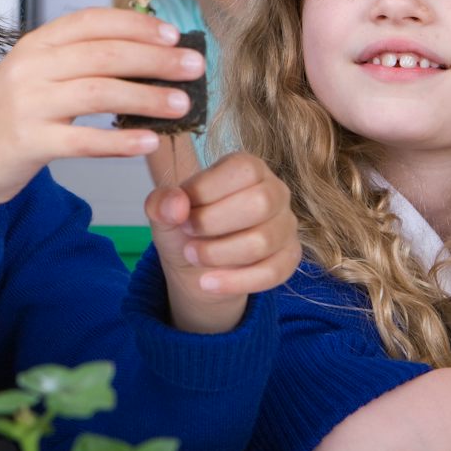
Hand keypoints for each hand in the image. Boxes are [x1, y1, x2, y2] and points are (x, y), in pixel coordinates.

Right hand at [0, 8, 201, 258]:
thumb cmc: (11, 119)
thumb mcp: (36, 76)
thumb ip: (78, 61)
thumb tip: (145, 52)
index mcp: (35, 44)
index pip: (93, 22)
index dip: (137, 26)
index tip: (174, 36)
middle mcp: (29, 68)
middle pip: (104, 55)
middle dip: (156, 60)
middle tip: (195, 67)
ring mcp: (27, 104)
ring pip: (100, 93)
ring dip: (148, 98)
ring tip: (183, 104)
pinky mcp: (28, 142)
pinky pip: (84, 140)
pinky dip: (121, 141)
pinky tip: (150, 141)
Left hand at [146, 152, 299, 334]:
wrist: (196, 267)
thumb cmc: (185, 228)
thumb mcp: (164, 213)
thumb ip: (161, 202)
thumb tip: (176, 204)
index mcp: (248, 168)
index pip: (242, 170)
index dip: (205, 192)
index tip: (182, 210)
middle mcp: (275, 191)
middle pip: (260, 203)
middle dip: (213, 223)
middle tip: (188, 232)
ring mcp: (286, 224)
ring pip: (263, 241)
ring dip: (219, 254)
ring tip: (193, 255)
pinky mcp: (289, 257)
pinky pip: (273, 272)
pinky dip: (235, 282)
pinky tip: (208, 283)